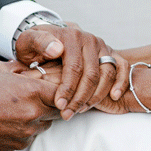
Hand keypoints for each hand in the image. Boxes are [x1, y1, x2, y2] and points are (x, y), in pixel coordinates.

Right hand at [0, 60, 59, 150]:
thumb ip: (20, 67)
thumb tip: (32, 66)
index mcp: (32, 92)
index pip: (62, 92)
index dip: (60, 89)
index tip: (55, 87)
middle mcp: (33, 113)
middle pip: (58, 110)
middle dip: (52, 103)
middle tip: (41, 97)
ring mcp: (27, 131)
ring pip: (46, 124)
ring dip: (41, 116)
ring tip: (23, 108)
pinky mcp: (20, 144)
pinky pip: (33, 135)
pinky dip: (28, 128)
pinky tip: (14, 119)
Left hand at [14, 24, 129, 119]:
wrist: (49, 38)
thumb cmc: (36, 45)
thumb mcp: (28, 41)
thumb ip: (38, 42)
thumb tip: (56, 49)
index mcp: (70, 36)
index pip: (74, 67)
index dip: (67, 88)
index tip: (60, 105)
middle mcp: (88, 39)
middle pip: (91, 74)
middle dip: (80, 98)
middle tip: (67, 114)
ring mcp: (101, 46)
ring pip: (107, 74)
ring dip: (96, 96)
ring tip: (81, 110)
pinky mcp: (109, 52)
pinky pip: (122, 66)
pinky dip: (121, 81)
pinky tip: (113, 96)